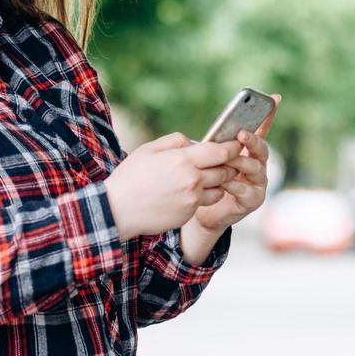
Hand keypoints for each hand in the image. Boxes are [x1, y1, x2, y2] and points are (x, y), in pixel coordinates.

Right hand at [104, 132, 243, 240]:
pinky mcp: (189, 214)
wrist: (117, 210)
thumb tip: (193, 142)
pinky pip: (205, 202)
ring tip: (204, 178)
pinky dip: (203, 196)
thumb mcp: (149, 150)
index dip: (232, 147)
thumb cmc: (131, 177)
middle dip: (227, 165)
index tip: (236, 144)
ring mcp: (192, 199)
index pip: (221, 152)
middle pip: (225, 171)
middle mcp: (192, 180)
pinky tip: (187, 192)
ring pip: (219, 188)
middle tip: (223, 161)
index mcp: (183, 160)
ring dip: (217, 182)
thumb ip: (175, 141)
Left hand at [192, 94, 279, 233]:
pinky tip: (225, 182)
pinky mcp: (254, 200)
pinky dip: (234, 185)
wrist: (204, 212)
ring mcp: (258, 182)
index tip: (275, 98)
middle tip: (242, 134)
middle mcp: (258, 164)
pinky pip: (246, 190)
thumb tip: (215, 131)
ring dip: (241, 162)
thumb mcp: (211, 159)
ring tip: (229, 160)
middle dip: (253, 140)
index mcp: (249, 151)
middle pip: (261, 148)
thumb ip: (217, 146)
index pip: (261, 129)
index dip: (268, 114)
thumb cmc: (208, 181)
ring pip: (254, 168)